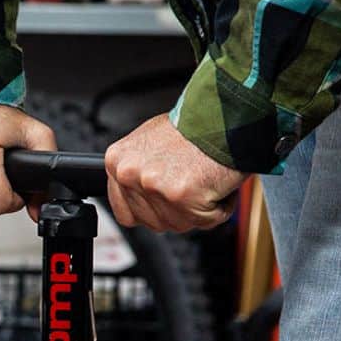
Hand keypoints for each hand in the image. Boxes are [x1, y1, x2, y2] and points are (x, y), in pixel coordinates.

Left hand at [105, 114, 244, 231]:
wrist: (222, 116)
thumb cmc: (191, 127)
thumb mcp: (148, 142)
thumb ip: (137, 172)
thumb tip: (136, 193)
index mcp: (118, 162)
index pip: (124, 211)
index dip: (150, 211)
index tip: (164, 203)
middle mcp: (130, 175)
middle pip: (152, 222)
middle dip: (175, 211)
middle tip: (191, 186)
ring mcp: (155, 188)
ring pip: (178, 224)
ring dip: (197, 210)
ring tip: (203, 181)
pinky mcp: (182, 198)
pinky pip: (205, 220)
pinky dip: (218, 208)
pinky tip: (216, 185)